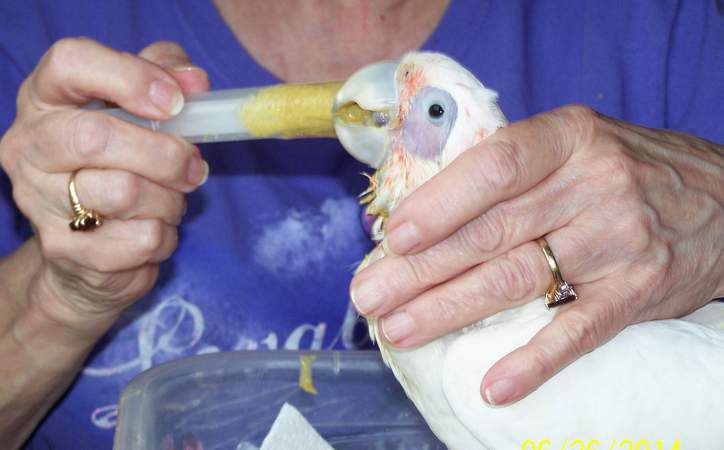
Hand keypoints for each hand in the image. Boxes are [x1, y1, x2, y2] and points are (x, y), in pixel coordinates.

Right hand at [0, 38, 209, 336]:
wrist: (82, 247)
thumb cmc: (117, 162)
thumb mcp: (140, 106)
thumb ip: (168, 76)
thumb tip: (195, 82)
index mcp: (46, 98)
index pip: (70, 62)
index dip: (130, 77)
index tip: (175, 103)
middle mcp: (30, 146)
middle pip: (95, 137)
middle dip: (164, 154)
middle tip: (194, 167)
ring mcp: (39, 201)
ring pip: (126, 193)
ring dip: (170, 200)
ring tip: (171, 200)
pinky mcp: (65, 250)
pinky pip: (140, 240)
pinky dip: (165, 236)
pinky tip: (155, 229)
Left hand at [350, 106, 723, 404]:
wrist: (720, 201)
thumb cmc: (622, 169)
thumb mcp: (571, 145)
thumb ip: (508, 170)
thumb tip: (422, 213)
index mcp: (568, 138)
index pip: (495, 166)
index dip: (441, 202)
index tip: (394, 236)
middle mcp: (594, 185)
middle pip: (492, 232)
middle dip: (421, 270)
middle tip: (370, 297)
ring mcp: (619, 241)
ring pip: (520, 280)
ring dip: (451, 311)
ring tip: (400, 330)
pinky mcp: (638, 292)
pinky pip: (580, 332)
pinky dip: (534, 361)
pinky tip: (492, 384)